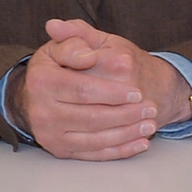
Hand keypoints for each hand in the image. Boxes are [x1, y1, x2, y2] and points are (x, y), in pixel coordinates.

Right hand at [14, 17, 191, 160]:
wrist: (45, 92)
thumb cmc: (63, 64)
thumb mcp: (67, 43)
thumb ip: (75, 37)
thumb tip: (81, 47)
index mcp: (42, 80)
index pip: (83, 89)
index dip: (112, 93)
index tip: (137, 93)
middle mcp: (40, 110)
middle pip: (92, 117)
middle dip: (126, 115)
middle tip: (151, 109)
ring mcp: (49, 134)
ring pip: (95, 139)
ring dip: (127, 133)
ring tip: (150, 124)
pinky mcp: (60, 150)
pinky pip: (94, 155)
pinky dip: (120, 151)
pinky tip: (140, 143)